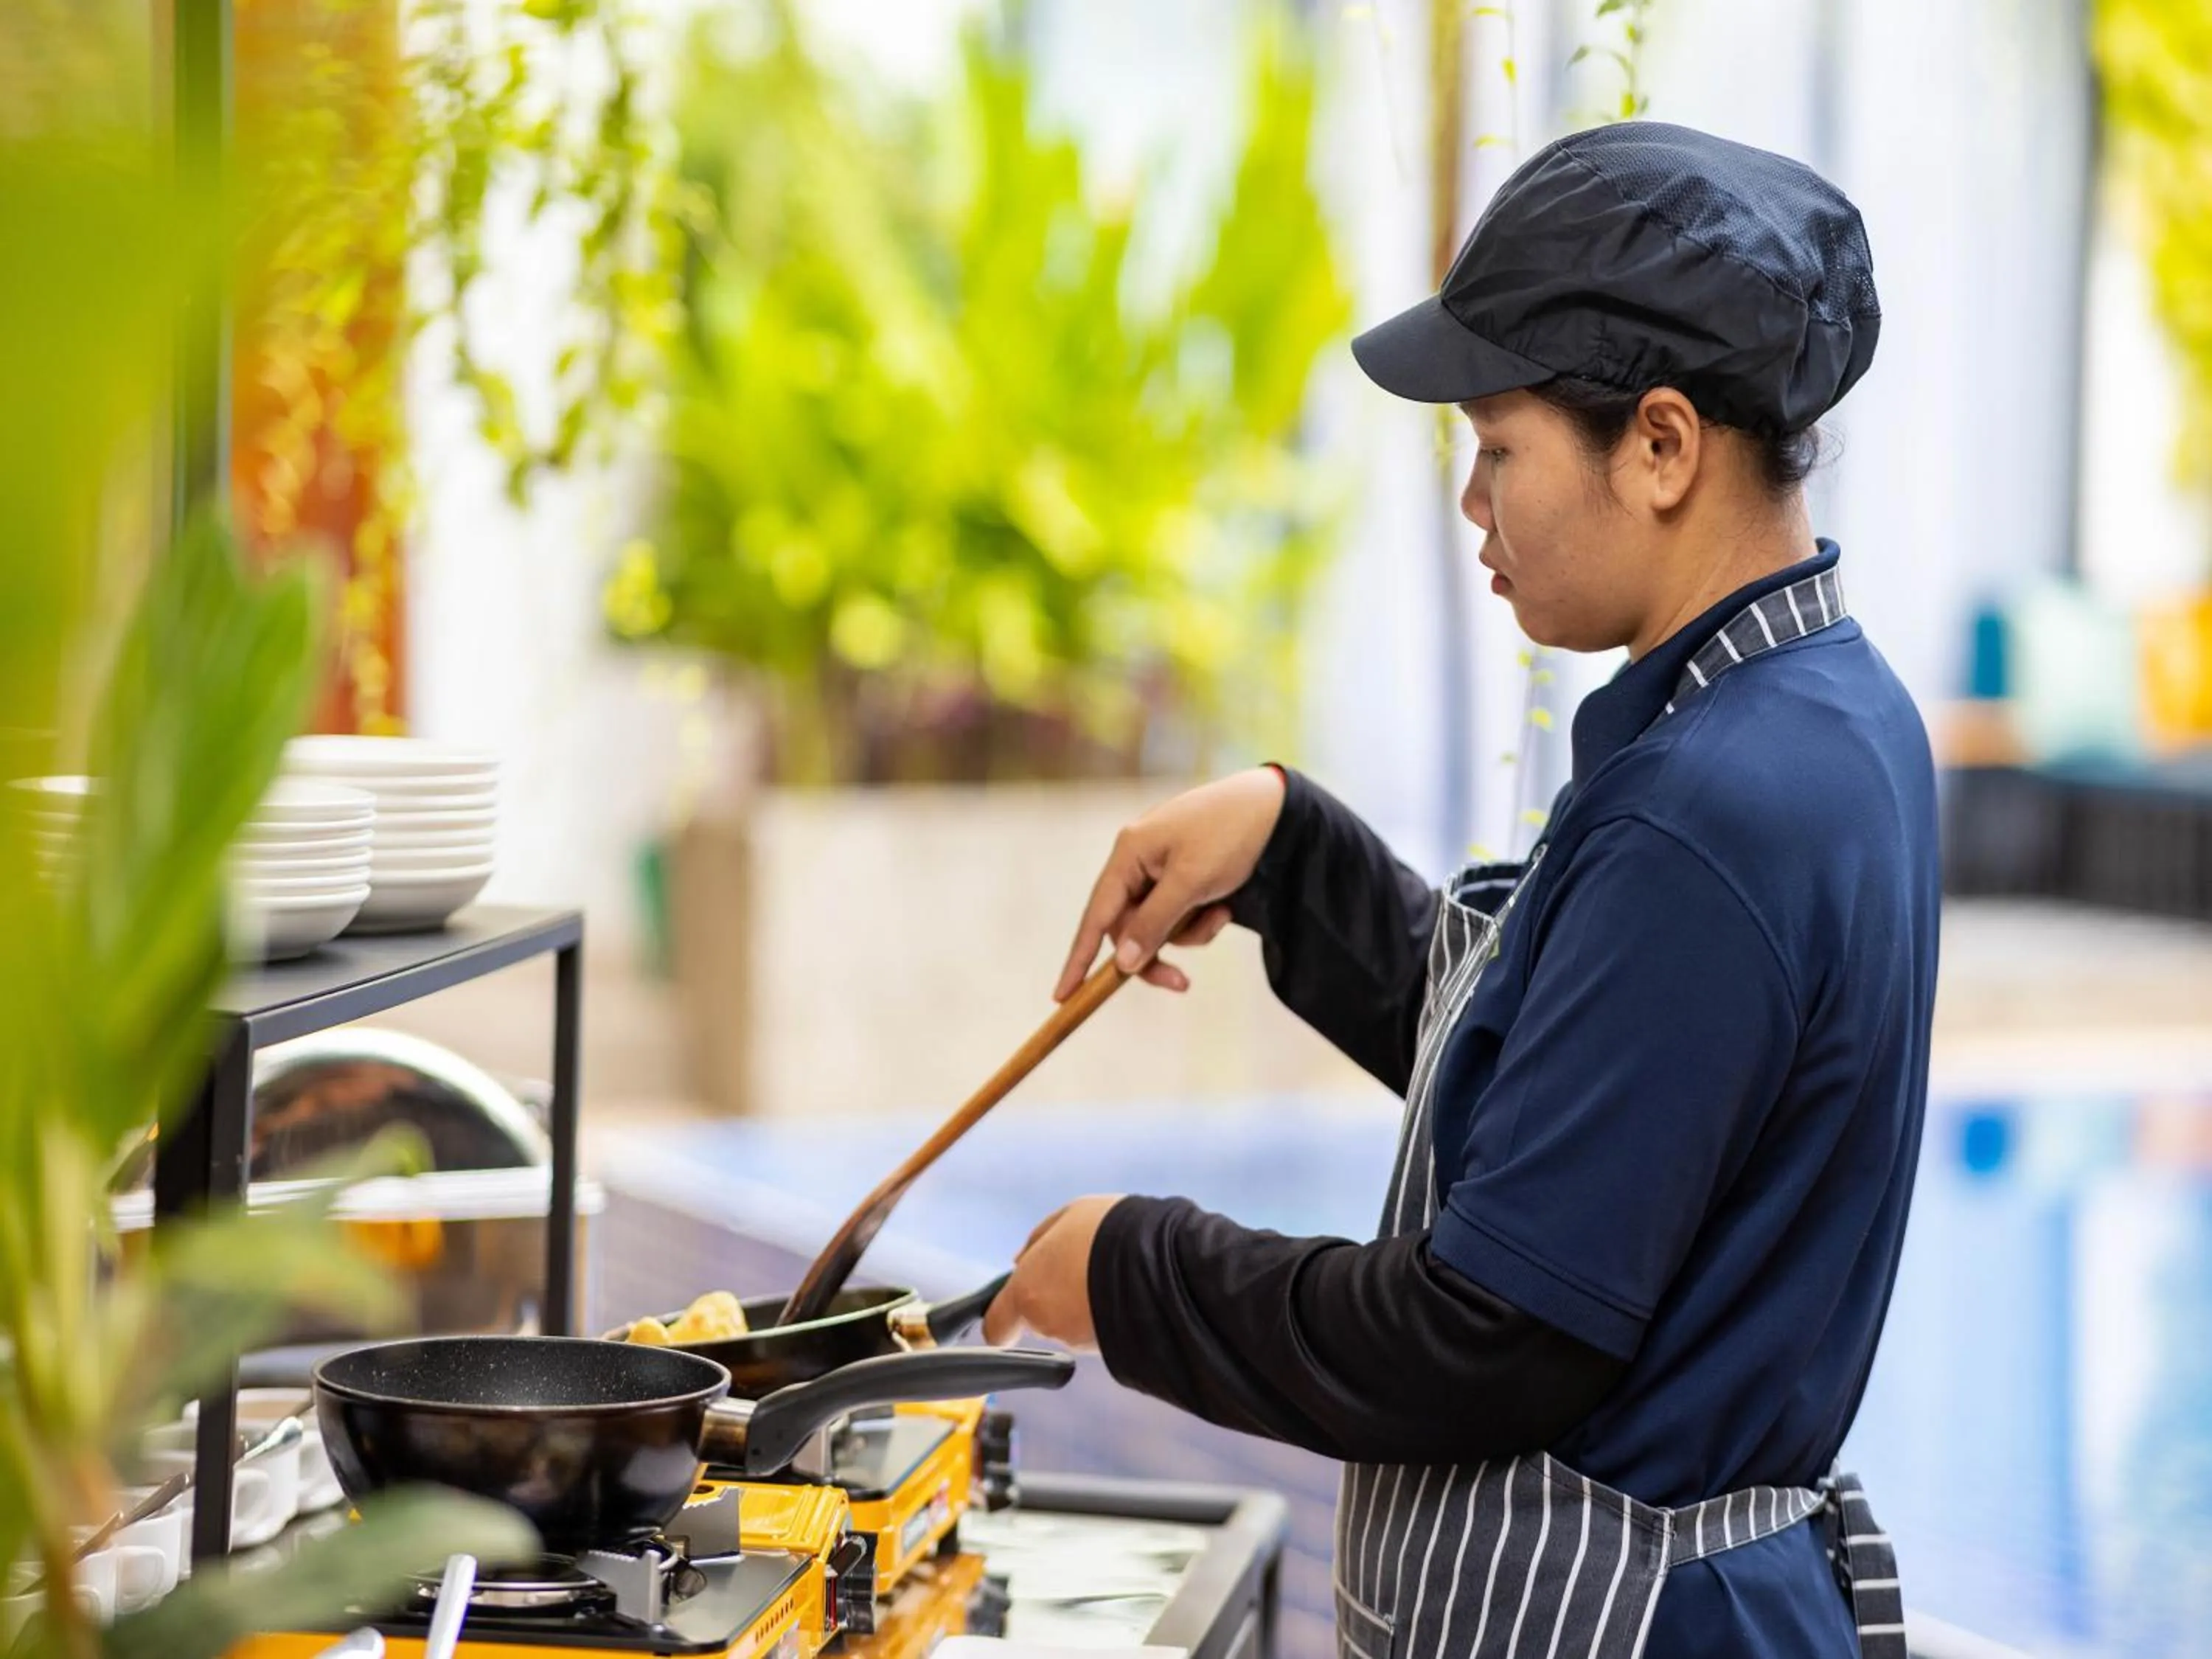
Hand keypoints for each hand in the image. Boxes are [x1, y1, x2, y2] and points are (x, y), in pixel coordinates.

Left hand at [981, 1194, 1126, 1349]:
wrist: (1165, 1259)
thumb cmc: (1112, 1232)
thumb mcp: (1068, 1217)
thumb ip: (1038, 1242)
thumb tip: (1020, 1261)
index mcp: (1028, 1290)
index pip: (996, 1325)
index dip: (1002, 1318)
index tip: (1009, 1312)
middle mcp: (1049, 1323)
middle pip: (1040, 1319)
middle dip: (1054, 1298)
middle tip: (1079, 1270)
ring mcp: (1081, 1340)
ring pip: (1072, 1324)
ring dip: (1084, 1303)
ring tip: (1110, 1273)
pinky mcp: (1111, 1350)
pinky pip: (1100, 1331)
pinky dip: (1107, 1314)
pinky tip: (1124, 1290)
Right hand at [1055, 767, 1286, 998]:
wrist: (1277, 809)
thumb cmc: (1229, 836)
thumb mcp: (1191, 882)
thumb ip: (1153, 923)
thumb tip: (1123, 962)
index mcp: (1129, 853)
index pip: (1096, 915)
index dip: (1079, 957)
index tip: (1063, 996)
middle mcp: (1138, 861)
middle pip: (1129, 928)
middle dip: (1158, 952)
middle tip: (1183, 984)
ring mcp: (1161, 870)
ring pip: (1158, 926)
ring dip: (1190, 932)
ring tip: (1221, 913)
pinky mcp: (1185, 878)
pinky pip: (1180, 916)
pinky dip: (1202, 920)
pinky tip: (1226, 904)